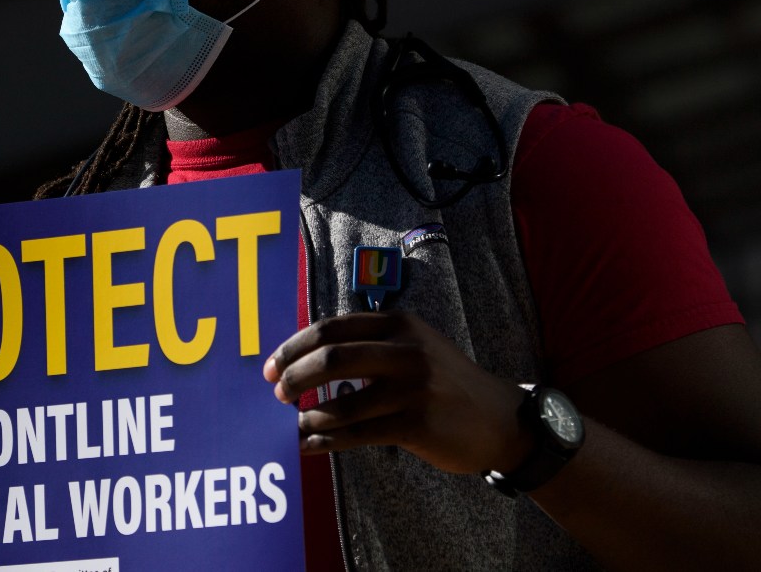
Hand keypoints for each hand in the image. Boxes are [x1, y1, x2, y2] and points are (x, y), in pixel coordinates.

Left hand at [263, 311, 530, 474]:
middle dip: (294, 376)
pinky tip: (310, 445)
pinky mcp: (417, 424)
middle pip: (331, 358)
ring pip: (342, 403)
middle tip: (277, 393)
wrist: (500, 419)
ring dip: (309, 416)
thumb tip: (303, 359)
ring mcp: (413, 387)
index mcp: (397, 324)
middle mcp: (405, 350)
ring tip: (296, 424)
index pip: (330, 328)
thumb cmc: (443, 383)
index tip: (270, 367)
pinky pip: (358, 434)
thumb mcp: (412, 347)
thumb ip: (367, 345)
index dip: (293, 348)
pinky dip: (327, 441)